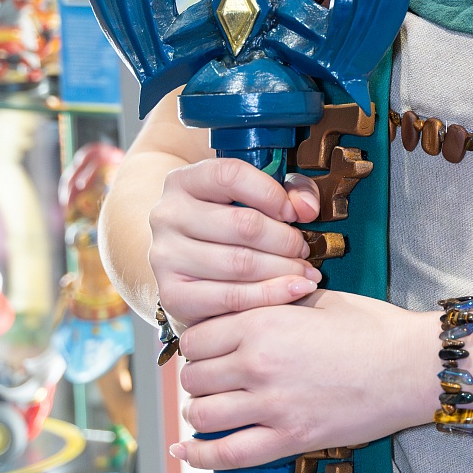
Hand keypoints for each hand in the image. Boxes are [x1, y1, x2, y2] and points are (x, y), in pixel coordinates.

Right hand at [149, 157, 322, 329]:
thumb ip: (290, 190)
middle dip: (285, 240)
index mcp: (184, 181)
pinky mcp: (173, 294)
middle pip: (243, 224)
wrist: (189, 271)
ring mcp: (166, 256)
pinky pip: (232, 297)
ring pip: (240, 263)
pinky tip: (294, 291)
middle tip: (304, 250)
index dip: (271, 193)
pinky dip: (271, 295)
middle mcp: (168, 215)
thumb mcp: (256, 196)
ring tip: (305, 273)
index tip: (294, 213)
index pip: (230, 175)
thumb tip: (306, 208)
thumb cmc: (228, 228)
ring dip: (284, 270)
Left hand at [171, 287, 439, 467]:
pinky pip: (228, 455)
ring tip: (209, 410)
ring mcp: (271, 405)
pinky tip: (184, 452)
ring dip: (199, 413)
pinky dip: (198, 457)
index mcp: (263, 323)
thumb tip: (249, 309)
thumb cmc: (375, 328)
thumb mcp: (320, 300)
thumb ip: (274, 304)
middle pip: (194, 378)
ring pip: (202, 415)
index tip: (208, 352)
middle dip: (198, 379)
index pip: (197, 339)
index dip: (198, 346)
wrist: (412, 367)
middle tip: (214, 380)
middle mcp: (257, 364)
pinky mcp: (289, 438)